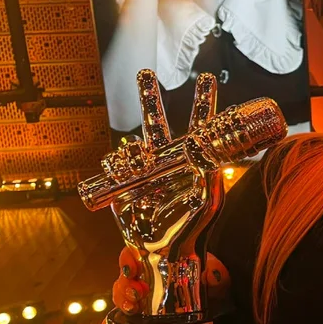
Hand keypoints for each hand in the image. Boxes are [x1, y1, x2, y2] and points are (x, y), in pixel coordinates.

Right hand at [96, 70, 227, 323]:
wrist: (164, 252)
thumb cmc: (193, 228)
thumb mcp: (208, 199)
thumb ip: (209, 172)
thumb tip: (205, 147)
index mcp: (190, 162)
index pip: (198, 126)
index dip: (202, 103)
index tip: (207, 78)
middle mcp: (166, 162)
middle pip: (157, 122)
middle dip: (149, 97)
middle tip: (145, 71)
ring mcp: (143, 171)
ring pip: (132, 144)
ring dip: (133, 151)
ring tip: (141, 167)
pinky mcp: (122, 184)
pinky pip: (113, 164)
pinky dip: (117, 167)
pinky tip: (126, 179)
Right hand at [101, 246, 229, 323]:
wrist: (217, 297)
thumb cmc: (212, 279)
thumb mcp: (217, 274)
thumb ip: (217, 277)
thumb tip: (215, 278)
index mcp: (160, 260)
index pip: (134, 254)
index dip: (127, 259)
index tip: (131, 268)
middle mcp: (147, 276)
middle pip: (124, 278)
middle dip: (124, 286)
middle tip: (136, 294)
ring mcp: (144, 297)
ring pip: (121, 296)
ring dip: (120, 302)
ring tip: (130, 309)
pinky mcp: (144, 317)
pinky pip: (123, 320)